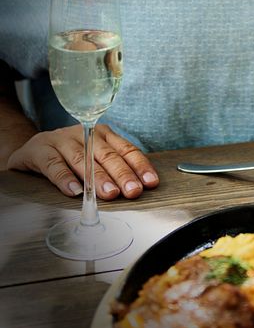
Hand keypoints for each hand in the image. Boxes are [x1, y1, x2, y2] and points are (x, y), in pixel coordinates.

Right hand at [7, 123, 159, 198]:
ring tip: (109, 194)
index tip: (150, 182)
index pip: (125, 149)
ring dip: (97, 178)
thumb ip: (110, 169)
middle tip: (133, 191)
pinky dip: (64, 178)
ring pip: (83, 159)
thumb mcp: (90, 158)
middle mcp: (84, 133)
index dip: (139, 166)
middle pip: (107, 155)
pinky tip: (75, 191)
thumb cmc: (66, 157)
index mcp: (101, 134)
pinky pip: (53, 164)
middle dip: (122, 174)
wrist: (29, 149)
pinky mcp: (39, 150)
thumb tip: (137, 189)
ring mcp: (60, 140)